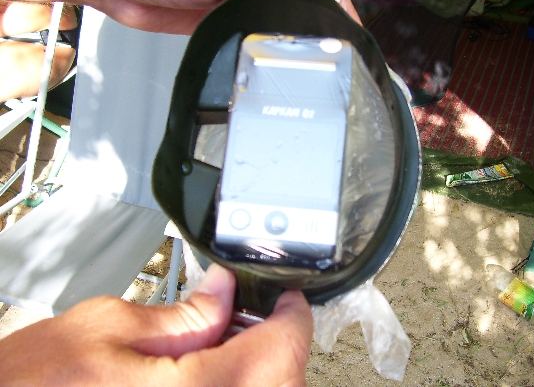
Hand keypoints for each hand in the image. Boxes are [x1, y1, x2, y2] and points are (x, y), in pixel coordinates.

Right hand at [0, 264, 312, 385]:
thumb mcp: (106, 327)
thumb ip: (183, 313)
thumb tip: (227, 290)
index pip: (282, 349)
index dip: (292, 314)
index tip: (287, 296)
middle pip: (283, 380)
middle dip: (275, 344)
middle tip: (249, 315)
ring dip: (257, 369)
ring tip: (219, 343)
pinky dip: (235, 385)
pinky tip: (204, 372)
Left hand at [2, 0, 357, 33]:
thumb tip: (305, 5)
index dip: (334, 1)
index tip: (346, 30)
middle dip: (314, 19)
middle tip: (326, 49)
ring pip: (281, 13)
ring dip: (289, 32)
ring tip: (302, 54)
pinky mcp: (226, 8)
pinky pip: (256, 26)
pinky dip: (265, 40)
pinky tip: (272, 52)